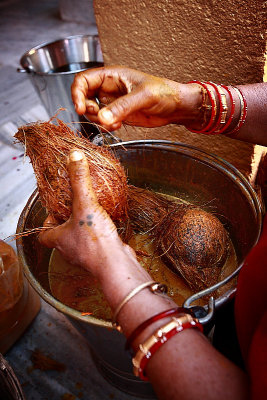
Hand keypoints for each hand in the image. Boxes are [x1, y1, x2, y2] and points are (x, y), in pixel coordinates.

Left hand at [38, 149, 135, 279]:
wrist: (116, 264)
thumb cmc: (95, 240)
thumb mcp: (85, 203)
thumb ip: (79, 180)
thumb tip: (74, 156)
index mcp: (58, 239)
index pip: (43, 234)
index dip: (47, 222)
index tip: (55, 210)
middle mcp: (68, 249)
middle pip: (61, 234)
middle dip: (68, 220)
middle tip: (76, 206)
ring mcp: (84, 255)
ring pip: (79, 239)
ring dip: (83, 227)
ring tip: (92, 213)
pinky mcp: (99, 256)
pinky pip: (95, 243)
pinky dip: (98, 234)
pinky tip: (107, 225)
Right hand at [71, 66, 202, 130]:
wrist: (175, 107)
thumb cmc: (164, 92)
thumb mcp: (143, 96)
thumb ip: (122, 107)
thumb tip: (103, 117)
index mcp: (112, 76)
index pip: (83, 80)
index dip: (77, 93)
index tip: (80, 108)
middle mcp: (109, 88)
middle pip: (84, 97)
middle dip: (88, 110)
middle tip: (100, 117)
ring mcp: (112, 102)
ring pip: (93, 112)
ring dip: (99, 120)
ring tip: (114, 122)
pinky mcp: (118, 114)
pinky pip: (103, 121)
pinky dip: (107, 126)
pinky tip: (119, 125)